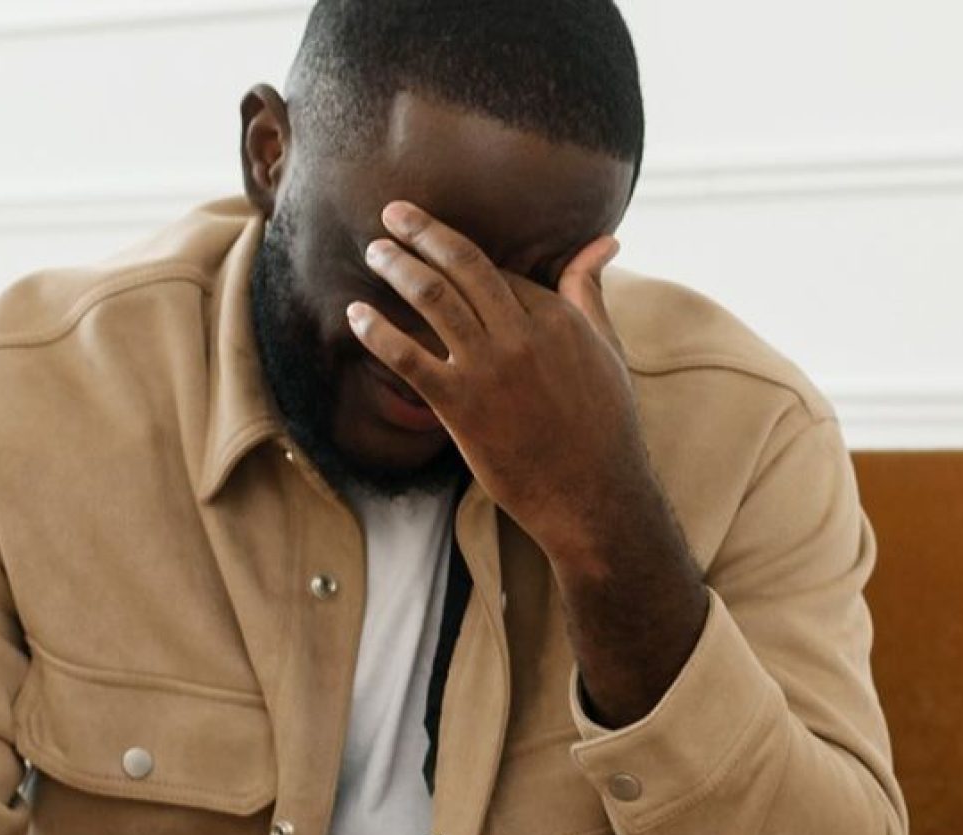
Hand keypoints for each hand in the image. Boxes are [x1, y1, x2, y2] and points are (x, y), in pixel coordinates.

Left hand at [350, 200, 707, 723]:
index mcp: (558, 316)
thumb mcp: (606, 350)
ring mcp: (489, 368)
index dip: (463, 257)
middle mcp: (522, 333)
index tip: (434, 242)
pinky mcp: (460, 406)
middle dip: (423, 232)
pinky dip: (376, 332)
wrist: (593, 495)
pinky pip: (408, 357)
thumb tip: (604, 242)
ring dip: (398, 268)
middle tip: (393, 212)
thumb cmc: (603, 426)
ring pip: (433, 298)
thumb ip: (591, 293)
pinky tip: (355, 315)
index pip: (499, 270)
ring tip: (375, 251)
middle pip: (464, 265)